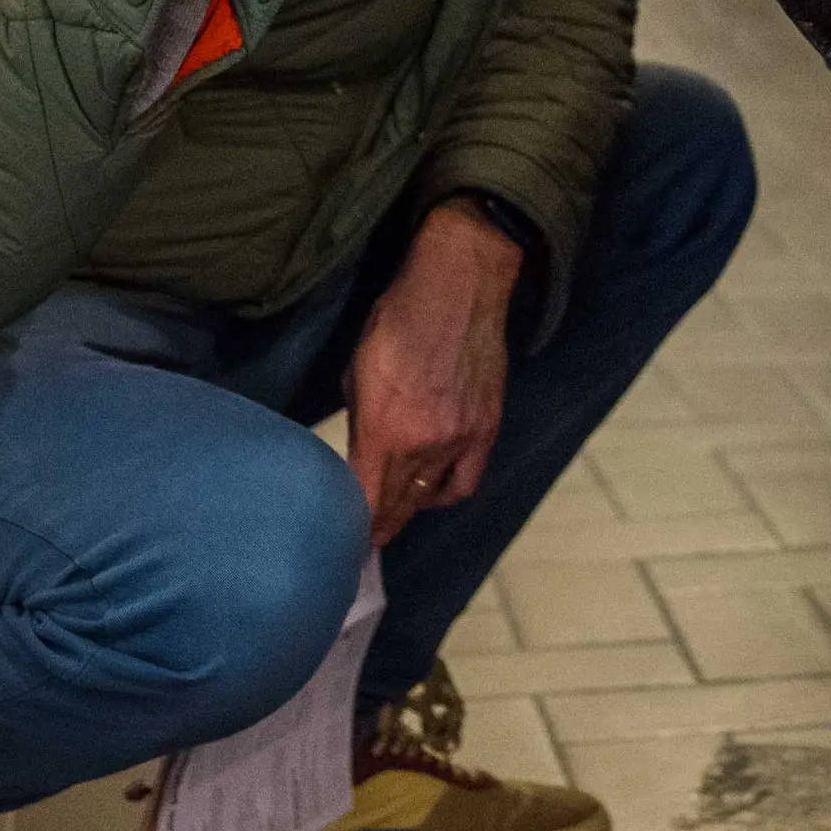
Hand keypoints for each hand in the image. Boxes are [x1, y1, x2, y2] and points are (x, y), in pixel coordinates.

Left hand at [345, 202, 520, 544]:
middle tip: (363, 538)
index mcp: (386, 432)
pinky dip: (446, 492)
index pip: (368, 505)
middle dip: (379, 527)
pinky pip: (465, 480)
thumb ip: (358, 423)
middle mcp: (427, 446)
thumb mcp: (357, 372)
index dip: (355, 531)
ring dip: (411, 510)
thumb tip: (358, 454)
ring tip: (396, 511)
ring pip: (432, 498)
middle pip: (400, 508)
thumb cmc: (396, 319)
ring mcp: (462, 440)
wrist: (460, 286)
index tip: (342, 544)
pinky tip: (433, 489)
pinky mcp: (488, 428)